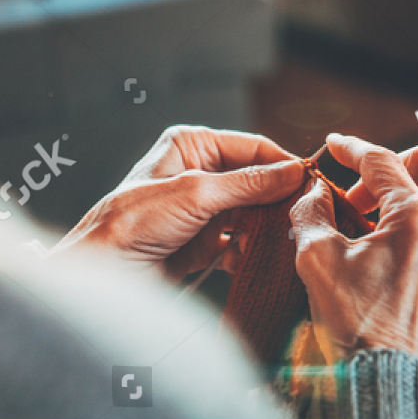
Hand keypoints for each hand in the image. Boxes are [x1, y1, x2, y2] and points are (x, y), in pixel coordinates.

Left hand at [55, 126, 304, 280]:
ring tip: (288, 240)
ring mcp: (203, 209)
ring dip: (269, 228)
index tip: (312, 182)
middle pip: (257, 182)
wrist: (105, 272)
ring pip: (252, 213)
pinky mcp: (204, 241)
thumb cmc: (132, 222)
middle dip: (279, 200)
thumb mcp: (195, 193)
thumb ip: (248, 183)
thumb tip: (293, 173)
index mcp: (193, 145)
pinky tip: (263, 259)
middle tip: (305, 216)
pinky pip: (241, 241)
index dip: (283, 165)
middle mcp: (200, 172)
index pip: (253, 148)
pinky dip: (253, 250)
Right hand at [290, 133, 417, 370]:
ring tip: (373, 242)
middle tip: (358, 198)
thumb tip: (315, 193)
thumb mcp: (316, 259)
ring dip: (405, 211)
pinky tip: (396, 269)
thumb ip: (311, 211)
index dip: (352, 148)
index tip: (336, 147)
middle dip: (387, 171)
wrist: (387, 382)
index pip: (382, 161)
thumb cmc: (355, 326)